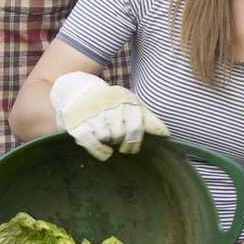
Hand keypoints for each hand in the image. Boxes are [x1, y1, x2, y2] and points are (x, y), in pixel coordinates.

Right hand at [49, 73, 168, 160]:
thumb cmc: (111, 103)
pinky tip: (105, 152)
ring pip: (106, 137)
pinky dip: (100, 151)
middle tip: (115, 137)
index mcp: (124, 99)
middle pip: (120, 134)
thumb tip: (166, 133)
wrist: (80, 91)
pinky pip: (91, 143)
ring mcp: (91, 113)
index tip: (132, 148)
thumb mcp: (131, 105)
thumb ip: (148, 119)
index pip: (135, 126)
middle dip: (119, 140)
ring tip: (106, 136)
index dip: (135, 142)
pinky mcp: (77, 123)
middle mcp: (108, 104)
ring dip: (108, 142)